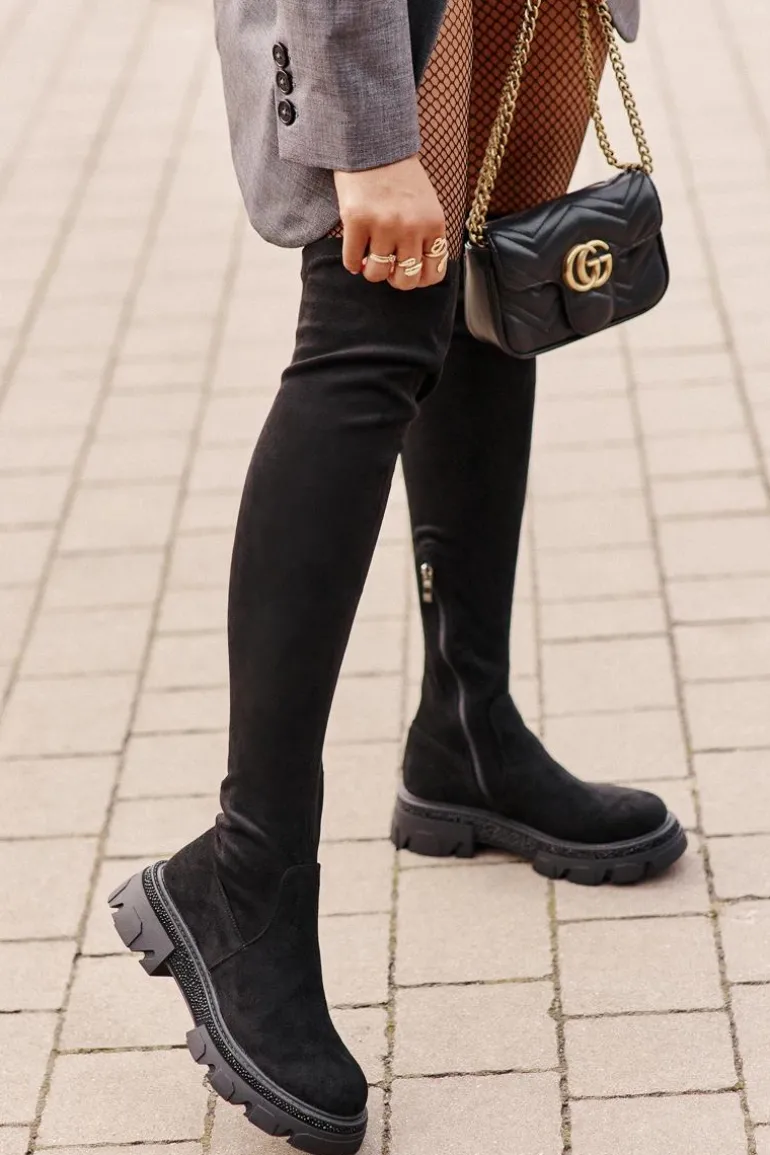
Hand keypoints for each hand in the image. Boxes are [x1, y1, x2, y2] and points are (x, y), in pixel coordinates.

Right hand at [334, 155, 447, 290]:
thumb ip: (426, 235)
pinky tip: (354, 254)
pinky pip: (352, 261)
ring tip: (369, 256)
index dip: (419, 278)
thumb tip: (417, 270)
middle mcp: (411, 227)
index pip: (433, 273)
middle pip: (406, 280)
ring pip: (377, 274)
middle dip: (394, 279)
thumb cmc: (400, 177)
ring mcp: (384, 225)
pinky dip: (352, 263)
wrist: (374, 144)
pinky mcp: (357, 221)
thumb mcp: (427, 204)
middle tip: (387, 266)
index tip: (407, 270)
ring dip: (371, 270)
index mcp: (434, 224)